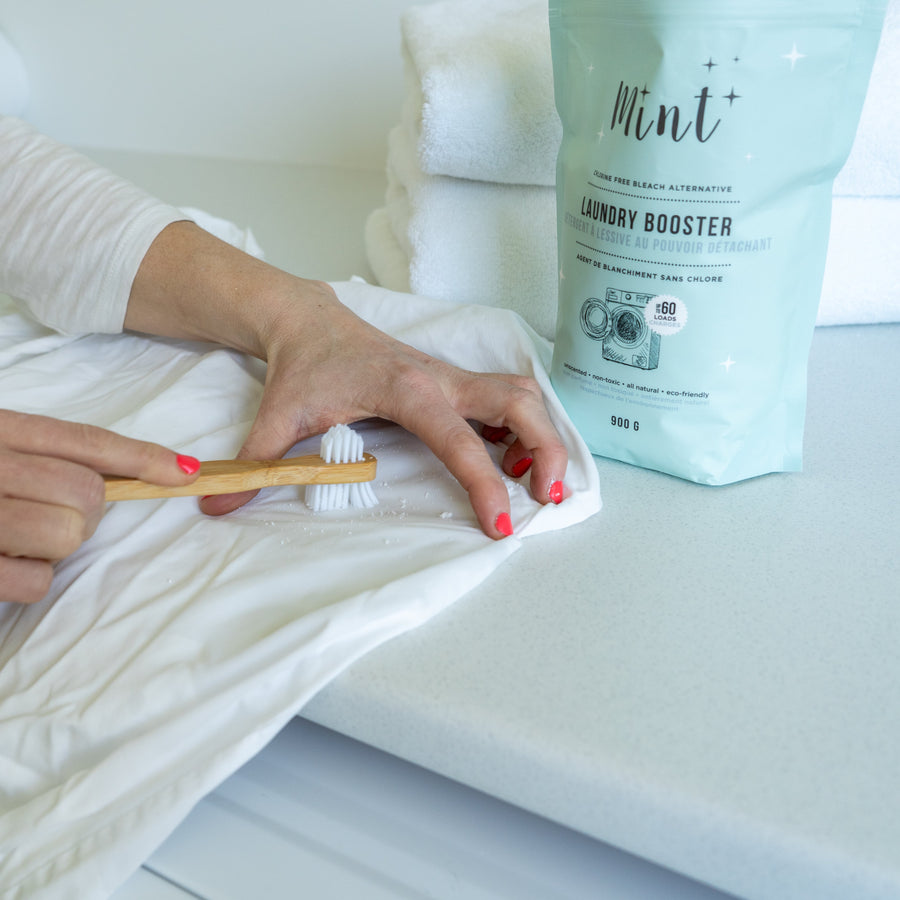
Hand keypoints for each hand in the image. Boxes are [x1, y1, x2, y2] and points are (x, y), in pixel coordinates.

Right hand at [0, 410, 200, 603]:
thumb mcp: (1, 449)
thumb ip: (51, 455)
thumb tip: (143, 472)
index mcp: (1, 430)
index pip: (86, 442)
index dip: (143, 459)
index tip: (186, 472)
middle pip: (88, 493)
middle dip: (86, 513)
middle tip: (49, 514)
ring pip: (68, 536)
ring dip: (54, 547)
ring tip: (18, 537)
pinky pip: (38, 581)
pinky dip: (31, 579)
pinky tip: (6, 561)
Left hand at [202, 281, 568, 535]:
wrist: (308, 319)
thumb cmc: (302, 366)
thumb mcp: (278, 417)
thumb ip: (255, 465)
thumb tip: (218, 507)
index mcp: (406, 389)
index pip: (459, 439)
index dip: (486, 484)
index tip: (499, 525)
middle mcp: (441, 377)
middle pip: (518, 400)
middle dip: (548, 447)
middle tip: (551, 499)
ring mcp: (451, 375)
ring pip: (522, 393)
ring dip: (545, 434)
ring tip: (544, 484)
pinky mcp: (452, 380)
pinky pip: (506, 398)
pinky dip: (525, 427)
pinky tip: (518, 461)